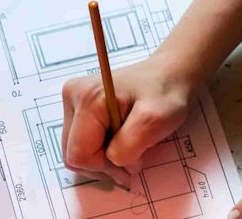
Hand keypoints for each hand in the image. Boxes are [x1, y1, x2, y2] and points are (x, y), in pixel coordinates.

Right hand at [61, 52, 203, 187]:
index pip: (79, 154)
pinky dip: (100, 149)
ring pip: (76, 151)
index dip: (106, 166)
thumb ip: (128, 147)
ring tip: (129, 142)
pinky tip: (120, 137)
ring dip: (102, 158)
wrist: (169, 75)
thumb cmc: (165, 94)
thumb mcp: (154, 122)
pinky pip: (81, 143)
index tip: (133, 159)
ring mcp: (73, 101)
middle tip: (134, 155)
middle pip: (73, 154)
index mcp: (87, 98)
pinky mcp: (78, 107)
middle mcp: (73, 96)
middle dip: (103, 164)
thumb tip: (114, 162)